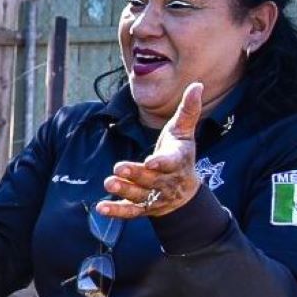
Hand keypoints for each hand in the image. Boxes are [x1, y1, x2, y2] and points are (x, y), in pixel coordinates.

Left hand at [100, 81, 202, 219]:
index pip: (172, 162)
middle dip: (136, 174)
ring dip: (124, 191)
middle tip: (118, 167)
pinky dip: (116, 211)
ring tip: (109, 183)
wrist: (184, 192)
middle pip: (152, 179)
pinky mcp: (143, 209)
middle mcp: (167, 181)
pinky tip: (100, 208)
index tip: (151, 161)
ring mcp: (155, 197)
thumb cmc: (180, 155)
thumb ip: (188, 111)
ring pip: (140, 196)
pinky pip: (130, 212)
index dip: (162, 162)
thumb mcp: (183, 133)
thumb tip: (196, 84)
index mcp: (178, 162)